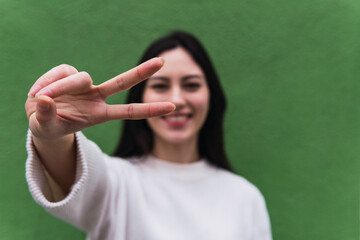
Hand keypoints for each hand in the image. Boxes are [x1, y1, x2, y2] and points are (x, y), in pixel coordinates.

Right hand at [25, 58, 174, 140]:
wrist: (40, 116)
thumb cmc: (49, 126)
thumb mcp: (46, 128)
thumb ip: (46, 117)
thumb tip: (45, 100)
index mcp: (99, 115)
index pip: (128, 112)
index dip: (150, 110)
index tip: (172, 107)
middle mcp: (96, 97)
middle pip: (123, 82)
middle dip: (141, 72)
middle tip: (162, 62)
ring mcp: (85, 85)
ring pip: (80, 78)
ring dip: (59, 87)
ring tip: (40, 98)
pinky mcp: (71, 73)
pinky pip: (62, 72)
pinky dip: (48, 81)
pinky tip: (37, 92)